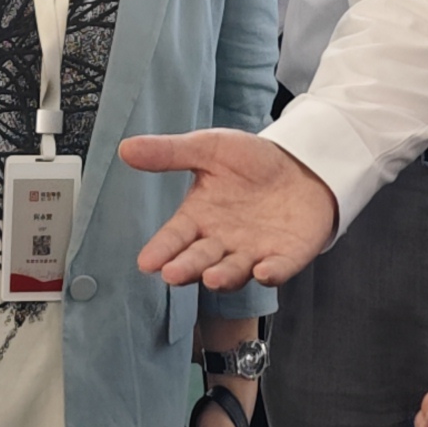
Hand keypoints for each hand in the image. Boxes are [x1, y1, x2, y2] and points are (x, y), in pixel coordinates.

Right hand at [122, 130, 339, 290]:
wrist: (302, 164)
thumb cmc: (251, 161)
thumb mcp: (209, 148)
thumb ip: (170, 153)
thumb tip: (125, 148)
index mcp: (199, 217)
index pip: (175, 237)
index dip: (161, 249)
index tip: (147, 262)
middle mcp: (222, 241)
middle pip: (200, 260)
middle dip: (186, 268)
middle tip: (172, 273)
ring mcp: (253, 252)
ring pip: (234, 271)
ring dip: (223, 276)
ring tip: (212, 278)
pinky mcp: (286, 256)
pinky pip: (278, 269)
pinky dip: (271, 273)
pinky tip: (263, 272)